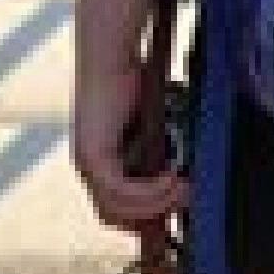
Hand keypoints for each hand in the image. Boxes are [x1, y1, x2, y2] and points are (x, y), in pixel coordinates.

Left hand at [71, 64, 188, 232]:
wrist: (113, 55)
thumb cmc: (135, 82)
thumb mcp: (153, 125)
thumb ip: (161, 151)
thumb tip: (188, 178)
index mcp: (98, 163)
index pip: (114, 210)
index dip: (144, 218)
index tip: (175, 214)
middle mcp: (86, 167)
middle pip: (113, 216)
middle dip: (151, 217)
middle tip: (185, 204)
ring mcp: (86, 163)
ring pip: (117, 207)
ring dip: (155, 205)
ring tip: (184, 191)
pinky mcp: (92, 156)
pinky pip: (120, 190)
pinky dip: (149, 191)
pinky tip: (172, 180)